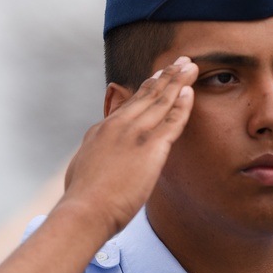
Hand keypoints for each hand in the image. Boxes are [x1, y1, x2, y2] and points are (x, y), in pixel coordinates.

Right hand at [58, 56, 197, 236]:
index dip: (147, 88)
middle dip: (166, 75)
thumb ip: (92, 157)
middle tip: (181, 60)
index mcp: (102, 130)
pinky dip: (183, 104)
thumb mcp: (81, 169)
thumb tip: (91, 159)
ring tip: (191, 66)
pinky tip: (190, 90)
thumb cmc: (81, 200)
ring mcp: (134, 134)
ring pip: (161, 100)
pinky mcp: (150, 146)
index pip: (130, 104)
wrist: (84, 211)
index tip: (159, 75)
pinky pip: (172, 120)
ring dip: (178, 81)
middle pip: (147, 94)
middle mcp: (118, 125)